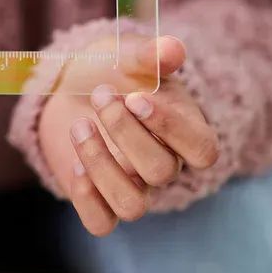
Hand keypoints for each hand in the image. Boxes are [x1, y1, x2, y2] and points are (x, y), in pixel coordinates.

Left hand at [39, 36, 218, 235]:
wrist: (68, 88)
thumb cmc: (109, 71)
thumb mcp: (126, 55)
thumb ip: (150, 55)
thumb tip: (172, 49)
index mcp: (183, 130)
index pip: (202, 150)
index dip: (171, 129)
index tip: (135, 97)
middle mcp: (162, 165)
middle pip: (161, 172)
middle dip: (125, 132)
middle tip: (100, 93)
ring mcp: (132, 187)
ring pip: (132, 206)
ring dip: (101, 164)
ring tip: (79, 125)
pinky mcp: (99, 201)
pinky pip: (101, 223)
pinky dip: (85, 197)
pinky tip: (73, 164)